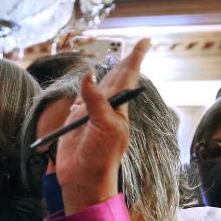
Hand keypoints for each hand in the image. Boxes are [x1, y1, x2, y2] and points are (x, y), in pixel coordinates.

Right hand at [54, 39, 150, 214]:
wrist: (83, 179)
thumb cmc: (101, 157)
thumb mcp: (104, 127)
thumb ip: (95, 101)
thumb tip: (88, 76)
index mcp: (119, 107)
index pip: (128, 76)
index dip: (135, 58)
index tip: (145, 41)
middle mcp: (106, 107)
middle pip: (115, 78)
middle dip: (125, 61)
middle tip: (137, 46)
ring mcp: (90, 114)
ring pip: (97, 86)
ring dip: (105, 73)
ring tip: (116, 60)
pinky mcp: (75, 121)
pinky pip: (79, 99)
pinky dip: (82, 90)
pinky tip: (86, 83)